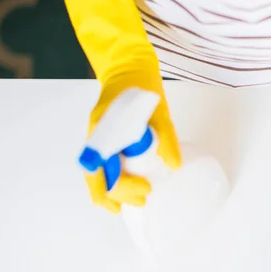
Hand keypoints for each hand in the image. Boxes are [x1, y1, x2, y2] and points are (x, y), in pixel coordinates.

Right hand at [85, 70, 180, 213]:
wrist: (128, 66)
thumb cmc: (142, 86)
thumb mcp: (158, 111)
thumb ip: (166, 137)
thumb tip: (175, 165)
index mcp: (103, 129)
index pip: (101, 168)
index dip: (121, 185)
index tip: (145, 188)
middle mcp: (96, 135)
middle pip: (98, 175)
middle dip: (117, 194)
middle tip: (144, 201)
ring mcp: (98, 137)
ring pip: (97, 172)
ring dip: (111, 191)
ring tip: (128, 205)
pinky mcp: (105, 137)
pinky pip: (103, 163)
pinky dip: (111, 179)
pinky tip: (123, 188)